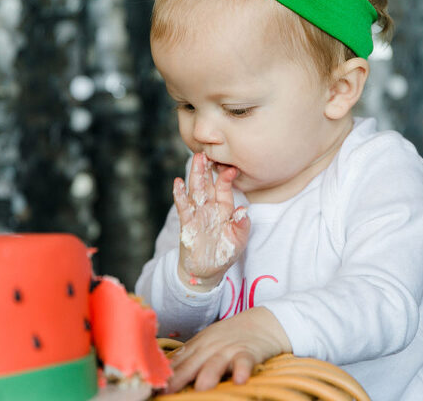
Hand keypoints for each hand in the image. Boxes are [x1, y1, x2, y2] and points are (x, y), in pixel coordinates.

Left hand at [167, 307, 291, 392]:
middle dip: (180, 377)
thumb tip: (166, 375)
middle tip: (168, 391)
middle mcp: (211, 346)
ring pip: (217, 361)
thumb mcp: (207, 344)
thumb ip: (189, 359)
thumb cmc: (231, 338)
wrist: (263, 323)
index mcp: (198, 345)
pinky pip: (245, 361)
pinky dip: (242, 369)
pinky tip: (239, 380)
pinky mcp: (249, 351)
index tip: (153, 387)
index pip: (179, 361)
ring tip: (201, 388)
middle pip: (193, 362)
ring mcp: (230, 349)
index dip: (166, 375)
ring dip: (209, 373)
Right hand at [174, 152, 249, 290]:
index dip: (226, 178)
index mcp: (224, 209)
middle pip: (207, 184)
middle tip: (206, 152)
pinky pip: (183, 207)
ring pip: (196, 191)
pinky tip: (178, 183)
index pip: (224, 189)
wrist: (207, 271)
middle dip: (207, 168)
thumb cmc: (224, 253)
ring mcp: (197, 214)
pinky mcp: (187, 224)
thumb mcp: (238, 240)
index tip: (231, 168)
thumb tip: (244, 211)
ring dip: (195, 175)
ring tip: (195, 159)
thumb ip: (241, 225)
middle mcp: (210, 208)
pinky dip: (180, 195)